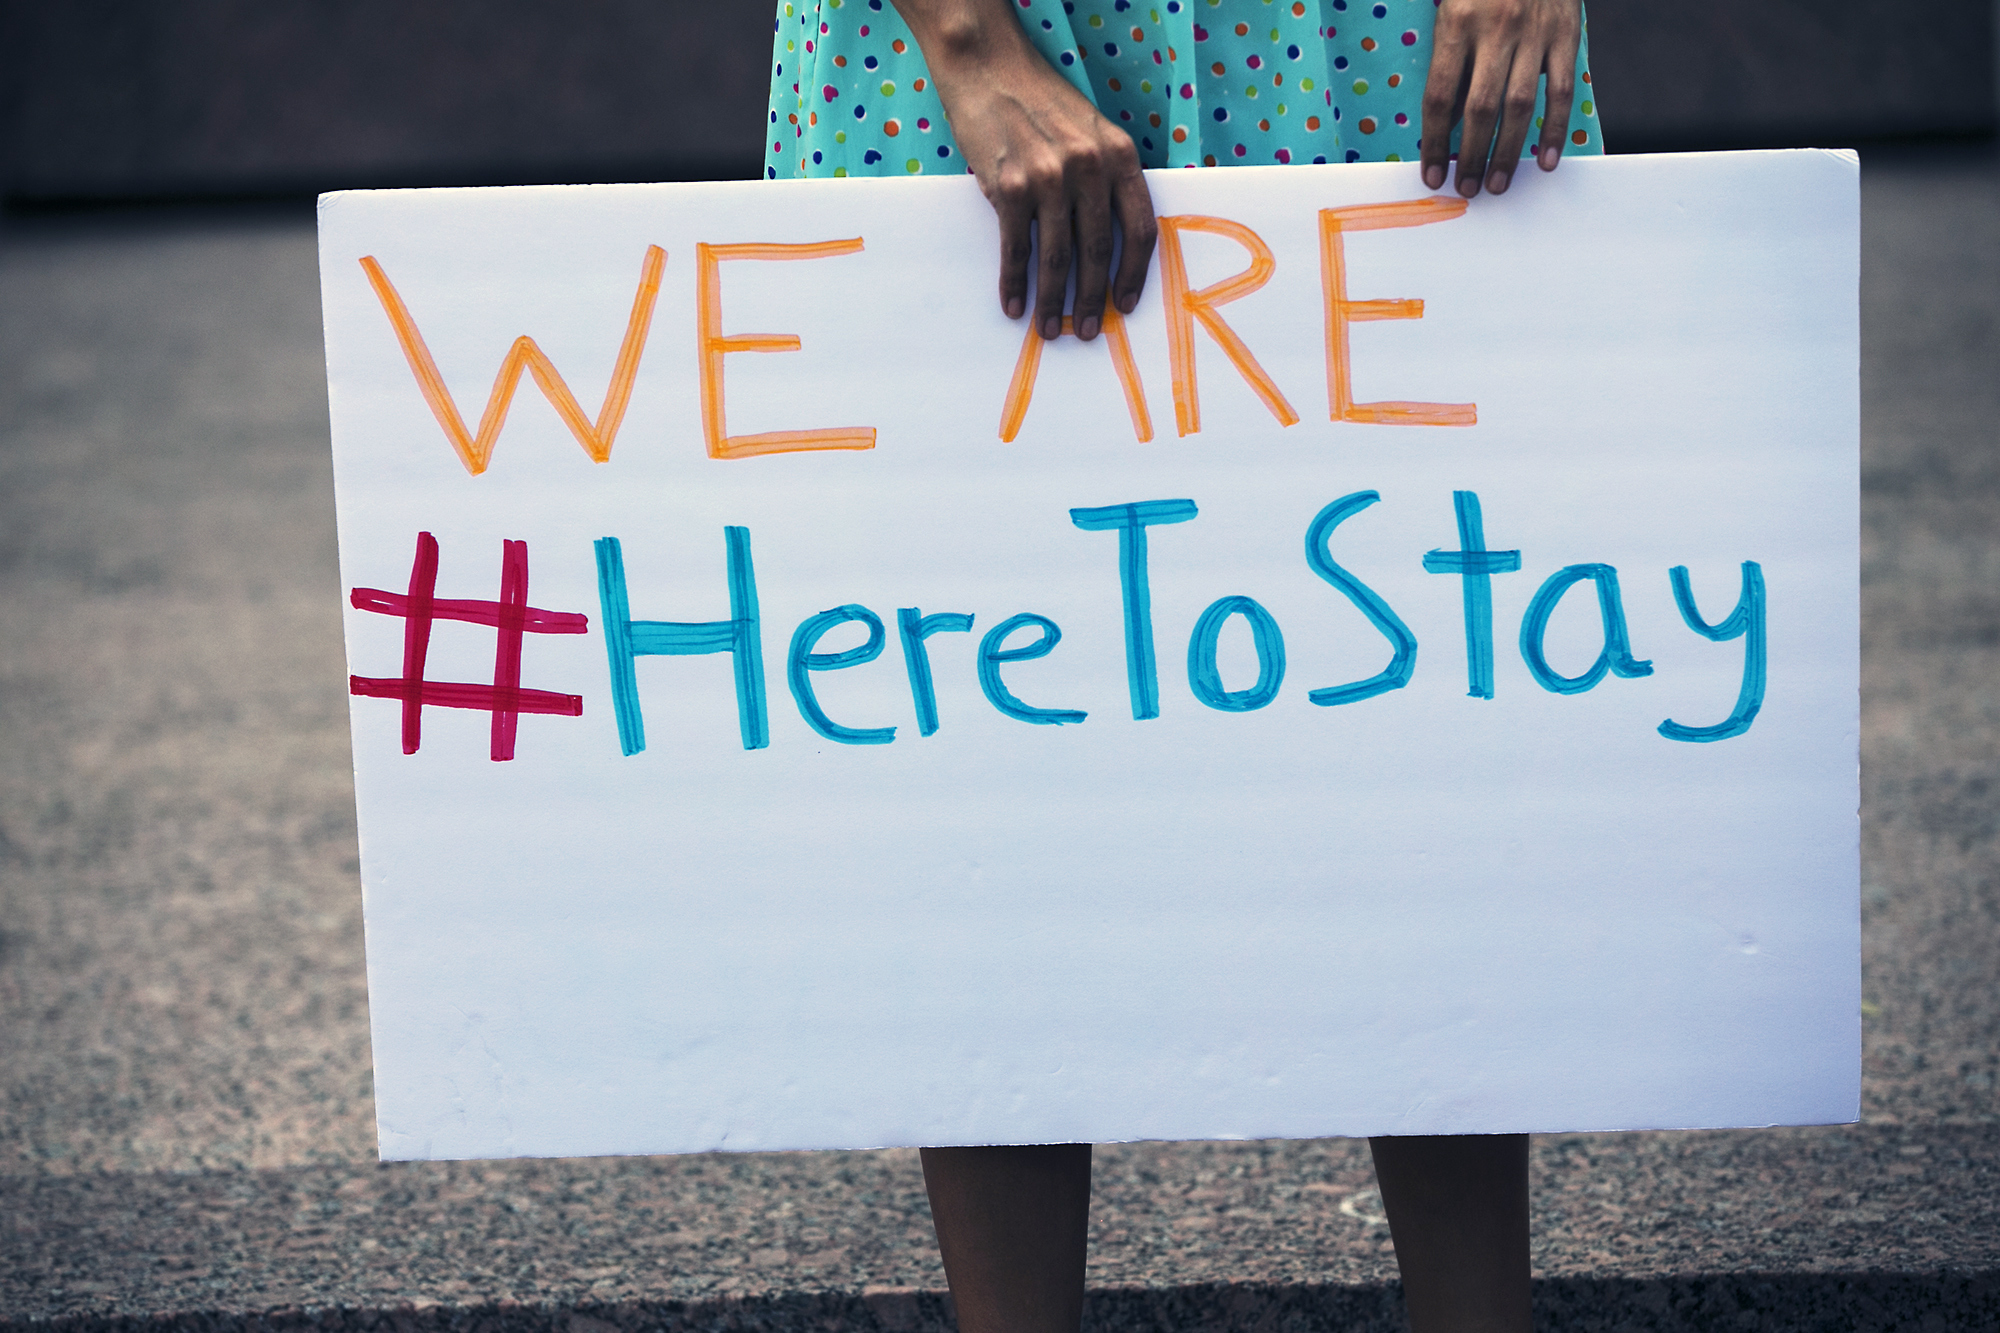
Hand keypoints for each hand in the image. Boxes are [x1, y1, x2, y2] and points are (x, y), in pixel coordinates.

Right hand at [892, 0, 1155, 339]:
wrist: (989, 67)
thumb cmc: (1040, 103)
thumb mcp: (1091, 132)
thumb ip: (1104, 179)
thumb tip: (1106, 244)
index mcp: (1119, 155)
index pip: (1141, 228)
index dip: (1135, 274)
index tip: (1125, 304)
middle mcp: (1089, 167)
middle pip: (1099, 251)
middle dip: (1093, 299)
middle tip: (1087, 331)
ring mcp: (1049, 177)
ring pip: (1057, 257)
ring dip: (1053, 301)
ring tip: (1050, 329)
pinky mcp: (1009, 186)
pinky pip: (1016, 249)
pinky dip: (1015, 282)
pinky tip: (1014, 304)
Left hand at [1420, 0, 1582, 197]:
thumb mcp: (1452, 9)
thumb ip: (1450, 60)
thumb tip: (1445, 122)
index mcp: (1458, 22)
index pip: (1441, 95)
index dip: (1435, 141)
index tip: (1433, 174)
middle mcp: (1497, 29)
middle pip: (1481, 108)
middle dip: (1472, 156)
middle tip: (1467, 189)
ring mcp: (1535, 34)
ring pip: (1520, 106)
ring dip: (1508, 151)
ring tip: (1498, 184)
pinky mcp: (1566, 35)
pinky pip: (1562, 91)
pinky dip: (1555, 130)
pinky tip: (1547, 160)